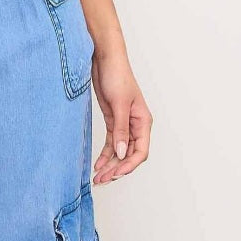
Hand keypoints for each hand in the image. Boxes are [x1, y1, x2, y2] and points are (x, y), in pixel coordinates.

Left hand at [91, 51, 152, 184]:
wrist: (105, 60)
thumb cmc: (117, 76)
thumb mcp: (119, 105)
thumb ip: (120, 130)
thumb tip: (120, 152)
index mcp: (143, 121)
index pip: (140, 151)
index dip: (129, 165)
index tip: (115, 174)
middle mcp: (136, 125)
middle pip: (129, 155)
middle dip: (116, 169)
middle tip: (101, 180)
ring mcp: (124, 124)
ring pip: (119, 152)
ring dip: (110, 165)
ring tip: (97, 178)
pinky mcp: (112, 121)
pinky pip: (110, 144)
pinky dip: (105, 155)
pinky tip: (98, 165)